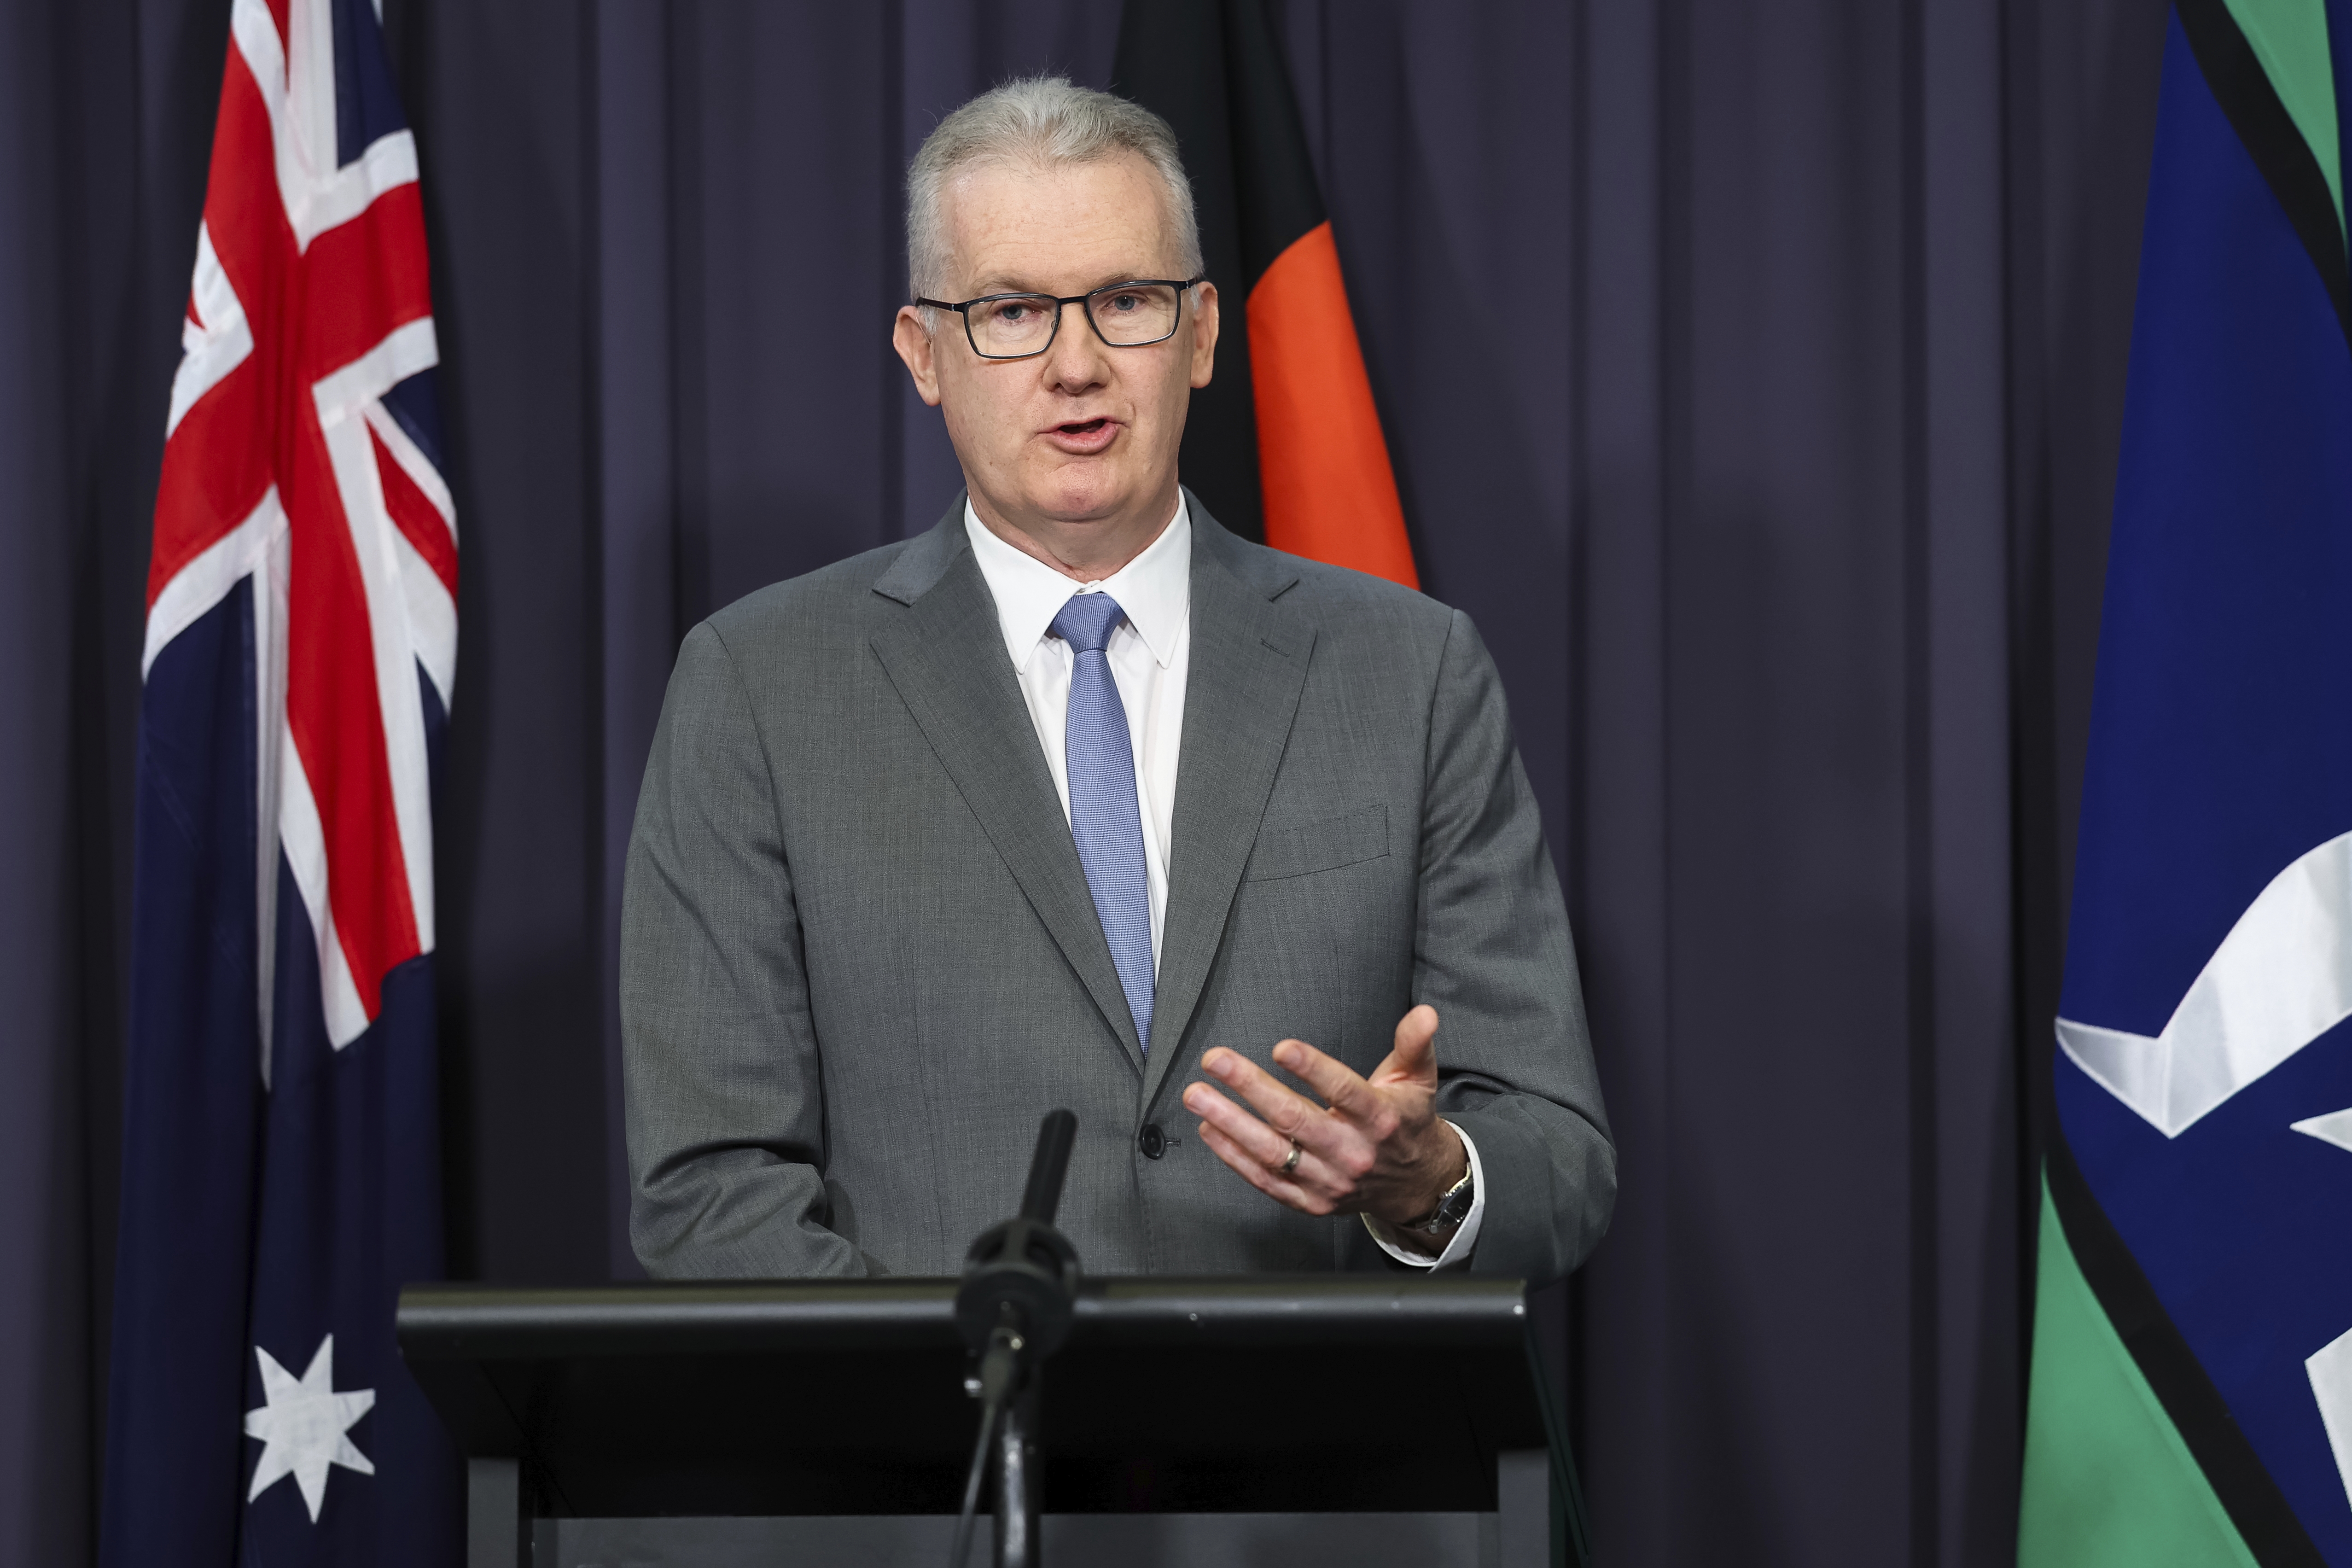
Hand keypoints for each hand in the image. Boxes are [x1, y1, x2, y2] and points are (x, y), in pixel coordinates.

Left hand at [1181, 1005, 1466, 1250]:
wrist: (1416, 1184)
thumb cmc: (1406, 1121)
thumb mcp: (1418, 1078)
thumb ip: (1414, 1043)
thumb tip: (1424, 1012)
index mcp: (1380, 1119)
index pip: (1344, 1092)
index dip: (1313, 1069)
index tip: (1282, 1048)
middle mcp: (1353, 1153)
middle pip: (1295, 1120)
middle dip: (1250, 1087)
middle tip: (1215, 1059)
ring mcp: (1329, 1182)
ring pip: (1272, 1152)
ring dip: (1229, 1122)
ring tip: (1198, 1095)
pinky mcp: (1311, 1201)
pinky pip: (1265, 1180)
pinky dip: (1233, 1156)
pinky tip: (1209, 1129)